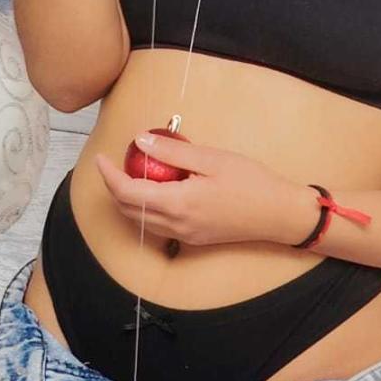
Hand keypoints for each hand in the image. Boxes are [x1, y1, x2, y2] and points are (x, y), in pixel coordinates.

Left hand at [94, 134, 317, 247]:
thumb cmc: (251, 183)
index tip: (101, 158)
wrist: (279, 214)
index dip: (108, 176)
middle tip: (115, 165)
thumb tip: (140, 141)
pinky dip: (148, 210)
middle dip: (114, 189)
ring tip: (134, 176)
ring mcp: (185, 236)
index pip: (127, 193)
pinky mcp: (194, 239)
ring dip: (129, 202)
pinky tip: (158, 192)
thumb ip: (173, 151)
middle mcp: (177, 225)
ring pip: (142, 222)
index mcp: (178, 204)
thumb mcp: (212, 159)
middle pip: (129, 211)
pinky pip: (159, 226)